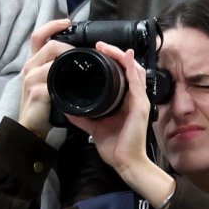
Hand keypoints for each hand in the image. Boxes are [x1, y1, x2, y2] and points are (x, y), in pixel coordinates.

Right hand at [17, 19, 73, 138]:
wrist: (31, 128)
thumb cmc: (42, 107)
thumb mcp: (48, 83)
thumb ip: (57, 70)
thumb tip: (76, 58)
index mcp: (33, 63)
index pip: (39, 36)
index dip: (52, 26)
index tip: (68, 22)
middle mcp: (30, 67)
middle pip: (49, 45)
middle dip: (68, 46)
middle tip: (83, 53)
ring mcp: (32, 79)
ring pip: (53, 59)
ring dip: (70, 60)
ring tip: (83, 66)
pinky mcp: (37, 92)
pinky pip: (54, 79)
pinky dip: (67, 78)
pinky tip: (76, 82)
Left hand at [65, 43, 153, 177]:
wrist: (126, 163)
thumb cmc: (115, 147)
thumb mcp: (94, 127)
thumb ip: (84, 116)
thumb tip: (68, 108)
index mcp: (126, 102)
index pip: (123, 75)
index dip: (113, 61)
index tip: (97, 52)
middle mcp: (135, 99)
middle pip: (130, 68)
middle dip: (116, 54)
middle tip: (100, 45)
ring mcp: (139, 101)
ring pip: (134, 70)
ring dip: (121, 56)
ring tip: (107, 47)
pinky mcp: (140, 106)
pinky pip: (136, 82)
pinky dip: (131, 67)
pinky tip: (125, 56)